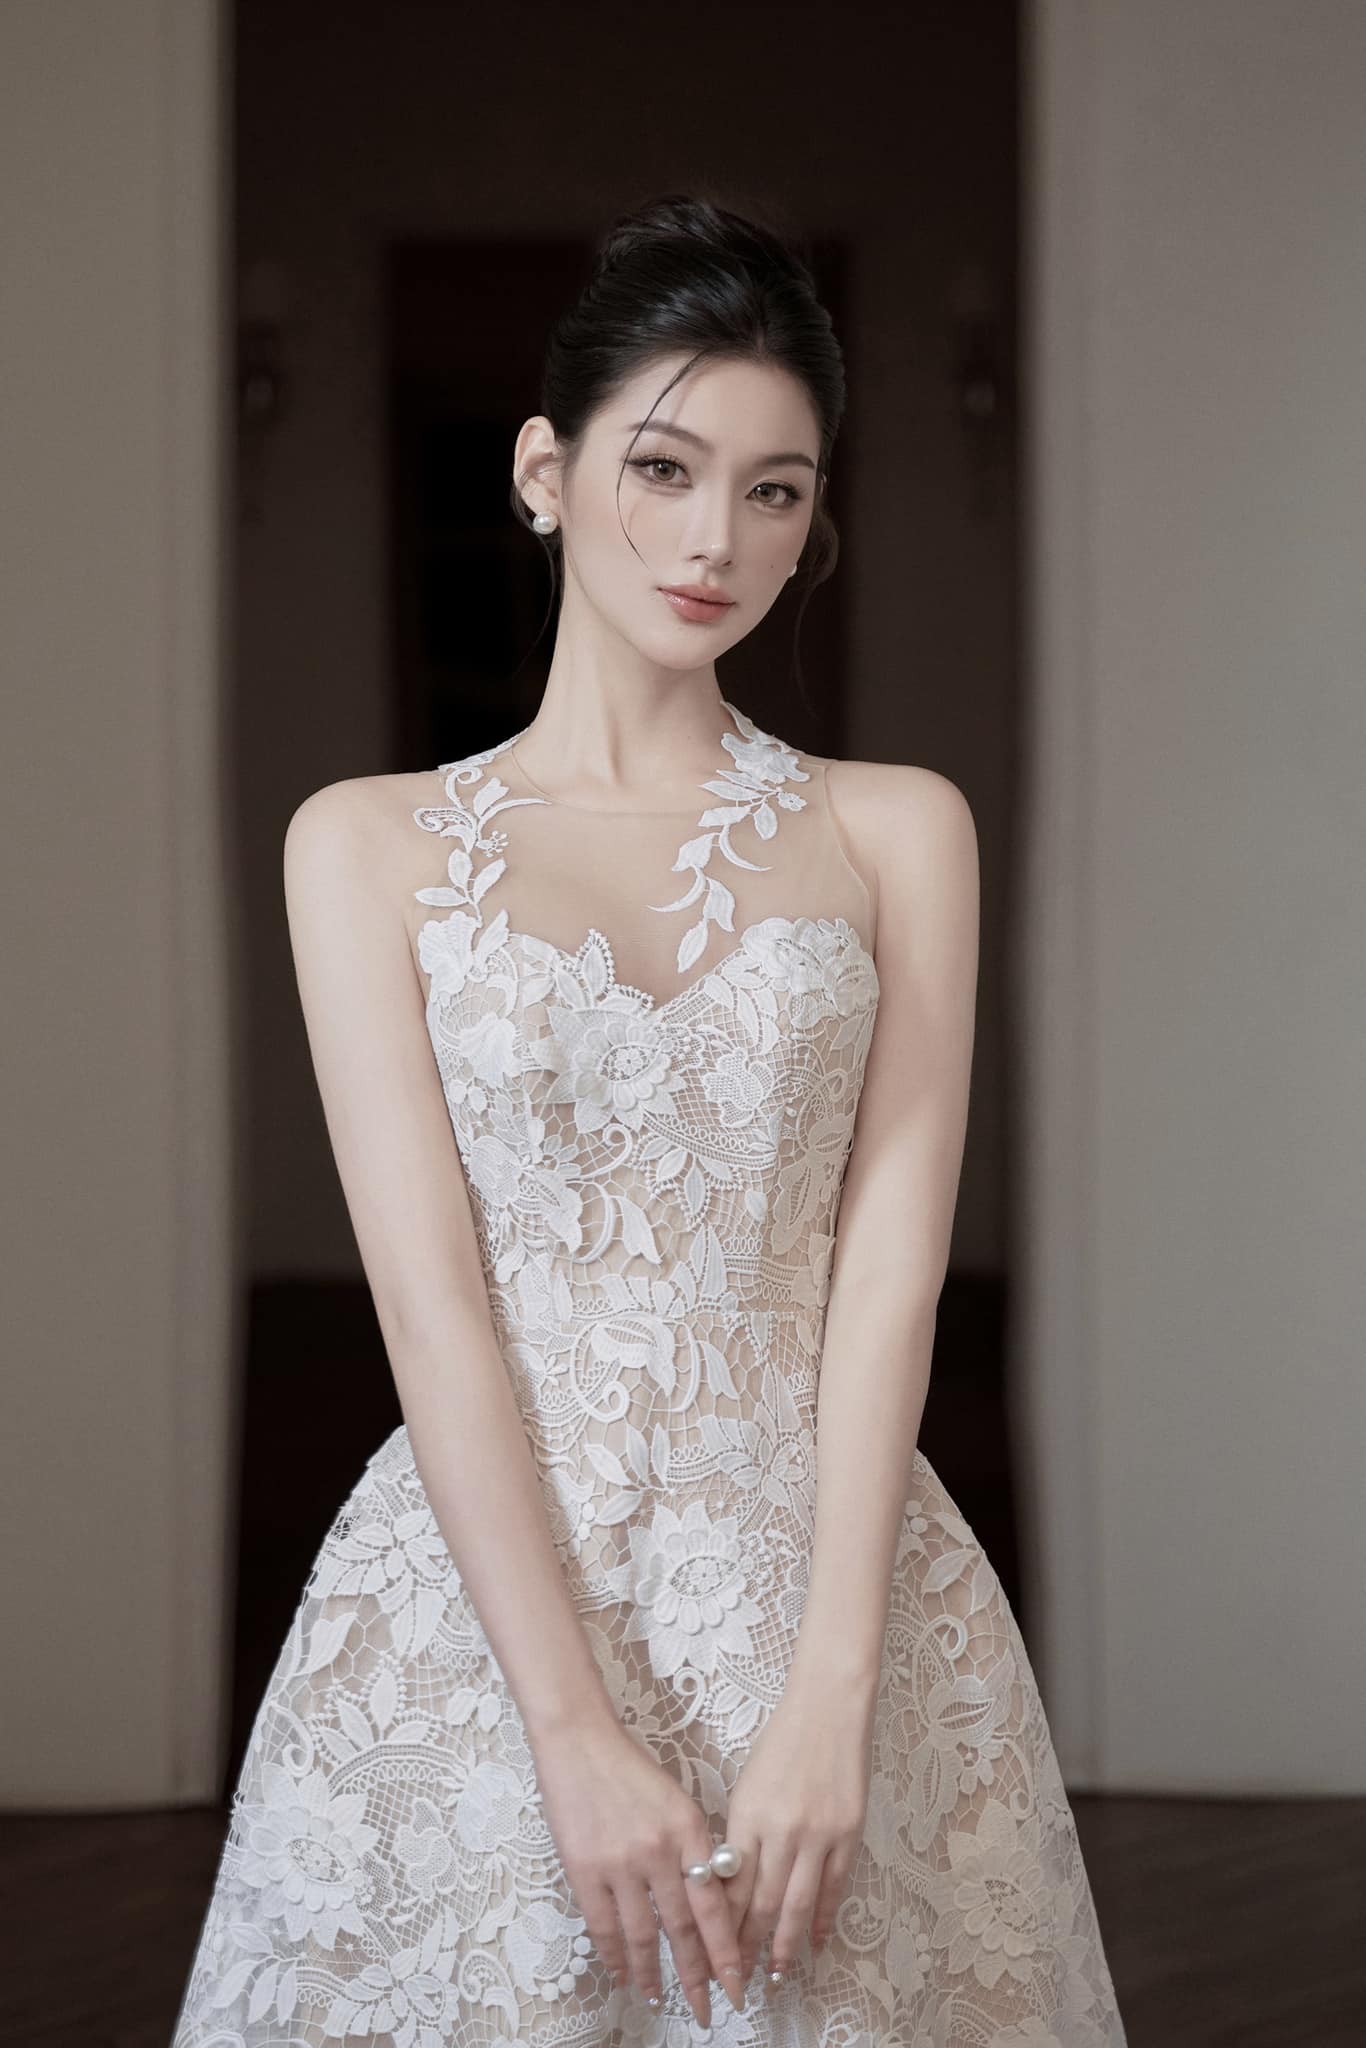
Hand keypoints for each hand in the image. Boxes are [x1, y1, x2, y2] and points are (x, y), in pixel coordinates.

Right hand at [530, 1717, 747, 2026]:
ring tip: (662, 1998)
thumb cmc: (632, 1770)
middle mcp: (659, 1851)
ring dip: (654, 1974)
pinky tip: (623, 1974)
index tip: (736, 1986)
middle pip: (683, 1929)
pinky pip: (603, 1926)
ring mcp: (620, 1863)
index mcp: (689, 1831)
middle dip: (698, 1976)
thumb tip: (708, 1900)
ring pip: (644, 1935)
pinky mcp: (584, 1869)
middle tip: (707, 2011)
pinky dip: (615, 1956)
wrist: (580, 1742)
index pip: (714, 1906)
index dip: (726, 1952)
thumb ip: (694, 1849)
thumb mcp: (678, 1802)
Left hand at [722, 1671, 876, 1984]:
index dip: (725, 1927)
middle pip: (764, 1903)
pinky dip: (824, 1918)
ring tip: (778, 1973)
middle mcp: (783, 1830)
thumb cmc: (782, 1743)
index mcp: (749, 1816)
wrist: (829, 1709)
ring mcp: (819, 1834)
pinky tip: (816, 1941)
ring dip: (787, 1944)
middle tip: (743, 1980)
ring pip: (800, 1904)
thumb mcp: (747, 1787)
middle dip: (751, 1947)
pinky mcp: (849, 1833)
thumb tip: (732, 1888)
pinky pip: (835, 1887)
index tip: (717, 1954)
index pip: (733, 1886)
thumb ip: (741, 1837)